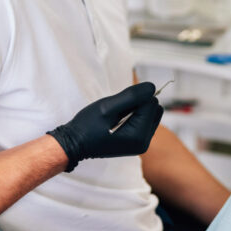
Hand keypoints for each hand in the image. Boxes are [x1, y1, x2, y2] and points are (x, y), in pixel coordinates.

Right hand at [48, 82, 163, 171]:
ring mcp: (142, 144)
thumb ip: (132, 96)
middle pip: (155, 108)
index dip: (135, 97)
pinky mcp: (138, 142)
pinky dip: (134, 116)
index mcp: (139, 136)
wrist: (75, 144)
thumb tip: (152, 87)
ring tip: (117, 116)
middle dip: (139, 103)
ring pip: (151, 113)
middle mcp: (144, 143)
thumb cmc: (87, 126)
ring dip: (137, 109)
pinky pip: (145, 120)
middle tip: (117, 111)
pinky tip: (119, 121)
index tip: (118, 105)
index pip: (151, 103)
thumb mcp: (107, 107)